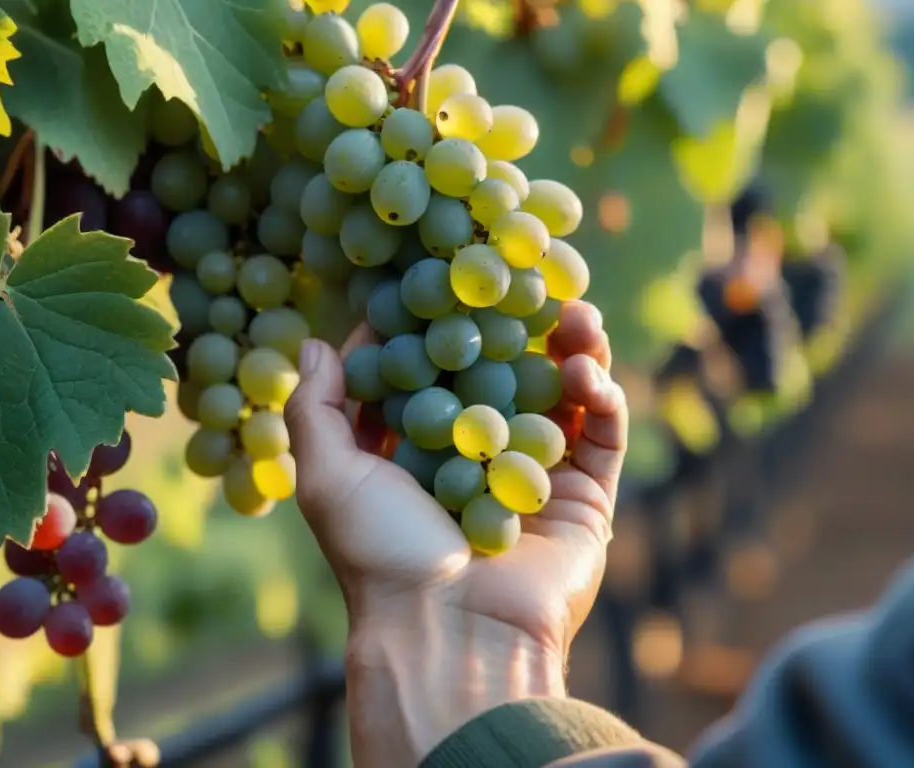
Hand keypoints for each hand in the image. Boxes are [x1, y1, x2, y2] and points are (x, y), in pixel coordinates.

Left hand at [285, 300, 626, 766]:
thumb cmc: (381, 553)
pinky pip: (602, 437)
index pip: (440, 374)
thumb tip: (311, 345)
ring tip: (575, 312)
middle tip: (526, 285)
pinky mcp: (583, 498)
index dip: (444, 329)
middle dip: (519, 331)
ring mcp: (536, 476)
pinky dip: (602, 398)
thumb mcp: (328, 477)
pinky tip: (586, 369)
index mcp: (424, 453)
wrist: (451, 630)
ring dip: (572, 352)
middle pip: (508, 377)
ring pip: (562, 399)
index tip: (448, 281)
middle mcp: (482, 459)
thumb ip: (316, 409)